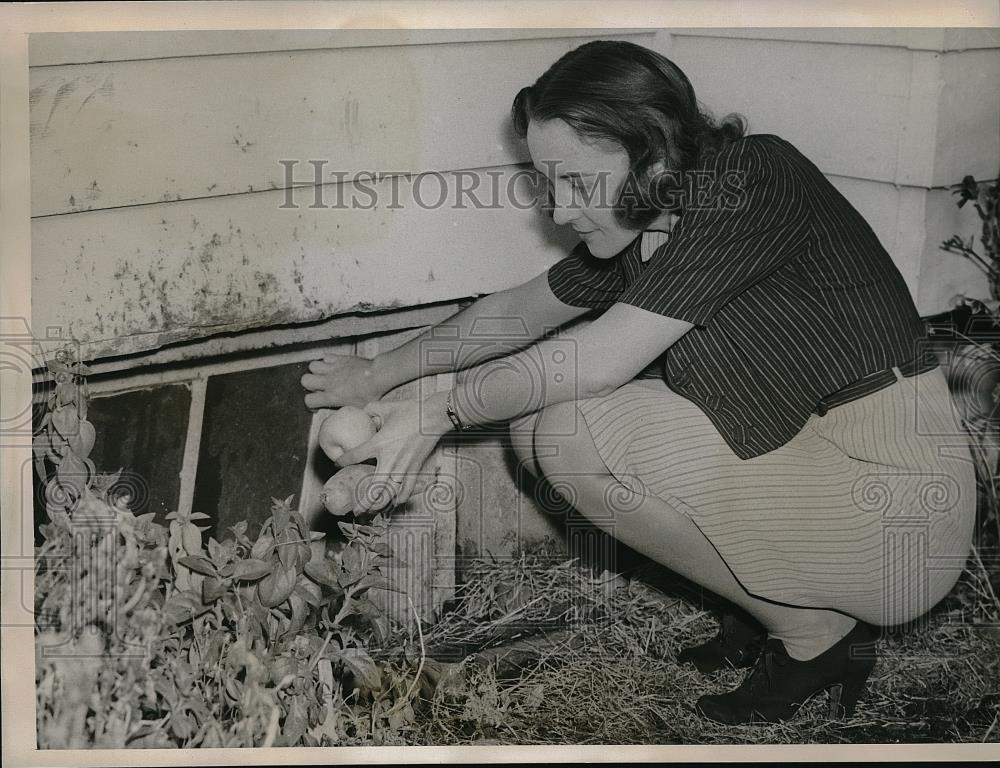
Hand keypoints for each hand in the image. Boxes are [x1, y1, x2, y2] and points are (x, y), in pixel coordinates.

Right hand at [301, 353, 386, 409]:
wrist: (378, 375)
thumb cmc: (370, 394)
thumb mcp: (356, 408)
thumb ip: (343, 409)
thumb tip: (338, 412)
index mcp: (332, 396)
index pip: (309, 400)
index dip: (311, 404)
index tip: (318, 405)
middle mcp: (328, 382)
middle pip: (305, 380)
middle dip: (309, 385)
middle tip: (319, 388)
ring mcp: (333, 368)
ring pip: (312, 366)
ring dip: (316, 371)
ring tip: (325, 375)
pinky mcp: (339, 358)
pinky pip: (325, 357)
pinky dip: (327, 361)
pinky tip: (334, 366)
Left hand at [336, 395, 449, 513]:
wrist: (433, 417)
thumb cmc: (411, 411)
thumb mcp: (386, 407)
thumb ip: (371, 410)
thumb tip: (363, 413)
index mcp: (378, 443)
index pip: (355, 456)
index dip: (343, 461)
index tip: (338, 463)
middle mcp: (389, 459)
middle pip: (374, 487)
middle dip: (364, 501)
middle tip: (356, 510)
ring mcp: (403, 467)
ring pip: (390, 492)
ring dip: (381, 503)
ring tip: (373, 510)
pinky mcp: (415, 468)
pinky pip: (407, 488)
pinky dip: (402, 497)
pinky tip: (396, 502)